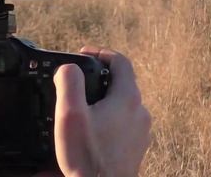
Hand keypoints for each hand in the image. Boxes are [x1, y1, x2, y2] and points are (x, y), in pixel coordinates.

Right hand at [43, 47, 151, 176]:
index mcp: (128, 98)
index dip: (101, 53)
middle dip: (100, 78)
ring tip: (83, 107)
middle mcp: (140, 112)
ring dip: (105, 100)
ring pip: (123, 104)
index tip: (84, 54)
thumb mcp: (70, 114)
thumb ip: (69, 83)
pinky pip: (124, 124)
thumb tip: (69, 67)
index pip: (120, 61)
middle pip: (122, 83)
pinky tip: (93, 130)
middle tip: (79, 81)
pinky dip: (109, 119)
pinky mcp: (136, 147)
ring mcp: (141, 131)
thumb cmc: (86, 157)